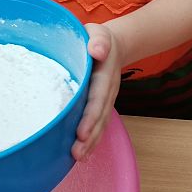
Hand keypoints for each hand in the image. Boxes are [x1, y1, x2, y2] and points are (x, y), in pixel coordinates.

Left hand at [71, 22, 122, 160]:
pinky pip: (98, 124)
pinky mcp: (100, 105)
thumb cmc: (98, 38)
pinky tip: (81, 154)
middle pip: (100, 118)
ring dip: (91, 143)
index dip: (90, 117)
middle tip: (77, 154)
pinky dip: (92, 140)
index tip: (82, 133)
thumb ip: (98, 40)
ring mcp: (105, 100)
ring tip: (78, 158)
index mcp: (104, 76)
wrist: (114, 44)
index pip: (97, 99)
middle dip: (90, 137)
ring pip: (100, 125)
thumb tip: (97, 50)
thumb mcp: (99, 33)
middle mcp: (107, 91)